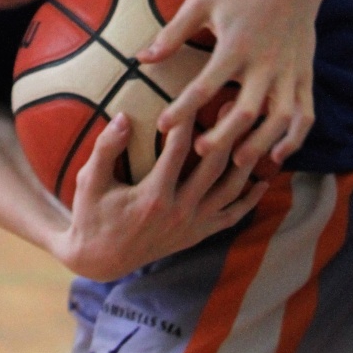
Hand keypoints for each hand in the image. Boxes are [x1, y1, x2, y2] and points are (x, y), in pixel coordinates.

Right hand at [50, 112, 267, 280]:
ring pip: (230, 190)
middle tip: (234, 103)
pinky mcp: (198, 235)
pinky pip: (232, 217)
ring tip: (254, 130)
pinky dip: (249, 199)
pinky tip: (262, 180)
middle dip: (226, 132)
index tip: (196, 92)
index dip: (188, 119)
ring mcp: (192, 226)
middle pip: (214, 166)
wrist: (100, 260)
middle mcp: (179, 212)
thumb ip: (106, 148)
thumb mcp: (90, 182)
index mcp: (154, 197)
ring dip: (245, 160)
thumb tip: (123, 116)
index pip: (179, 150)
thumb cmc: (92, 215)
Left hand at [137, 0, 317, 173]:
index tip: (162, 125)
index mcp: (235, 46)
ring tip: (238, 161)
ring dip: (260, 143)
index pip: (205, 84)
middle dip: (224, 136)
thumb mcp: (200, 4)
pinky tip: (276, 155)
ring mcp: (288, 72)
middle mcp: (264, 62)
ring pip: (280, 119)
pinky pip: (305, 115)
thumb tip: (141, 58)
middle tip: (201, 152)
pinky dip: (294, 139)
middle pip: (247, 110)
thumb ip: (172, 33)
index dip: (182, 108)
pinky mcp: (305, 77)